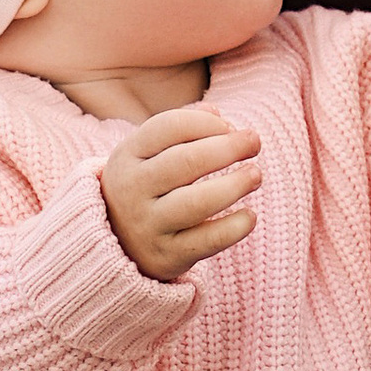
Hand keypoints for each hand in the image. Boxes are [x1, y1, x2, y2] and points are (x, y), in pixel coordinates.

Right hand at [100, 103, 261, 277]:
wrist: (115, 245)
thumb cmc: (146, 185)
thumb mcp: (148, 153)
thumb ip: (180, 128)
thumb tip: (216, 114)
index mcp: (128, 156)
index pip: (169, 127)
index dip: (207, 123)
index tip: (231, 128)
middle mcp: (133, 190)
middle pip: (186, 161)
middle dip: (228, 148)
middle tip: (255, 142)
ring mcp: (148, 225)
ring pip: (197, 202)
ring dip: (234, 185)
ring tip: (255, 175)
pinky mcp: (167, 256)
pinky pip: (207, 241)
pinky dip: (234, 227)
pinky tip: (249, 216)